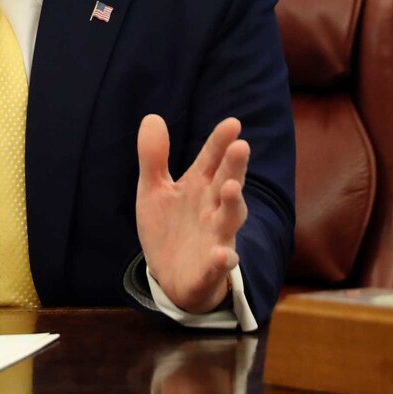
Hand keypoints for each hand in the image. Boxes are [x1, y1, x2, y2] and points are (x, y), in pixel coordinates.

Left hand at [135, 114, 248, 313]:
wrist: (170, 276)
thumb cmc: (169, 227)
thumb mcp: (154, 189)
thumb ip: (153, 157)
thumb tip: (152, 117)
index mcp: (198, 187)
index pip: (211, 159)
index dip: (220, 142)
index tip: (232, 123)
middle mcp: (212, 209)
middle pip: (226, 184)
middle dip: (234, 167)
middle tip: (241, 146)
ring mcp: (214, 237)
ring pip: (230, 220)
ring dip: (233, 205)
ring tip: (233, 189)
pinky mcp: (209, 268)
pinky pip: (219, 264)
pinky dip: (223, 260)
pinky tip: (222, 254)